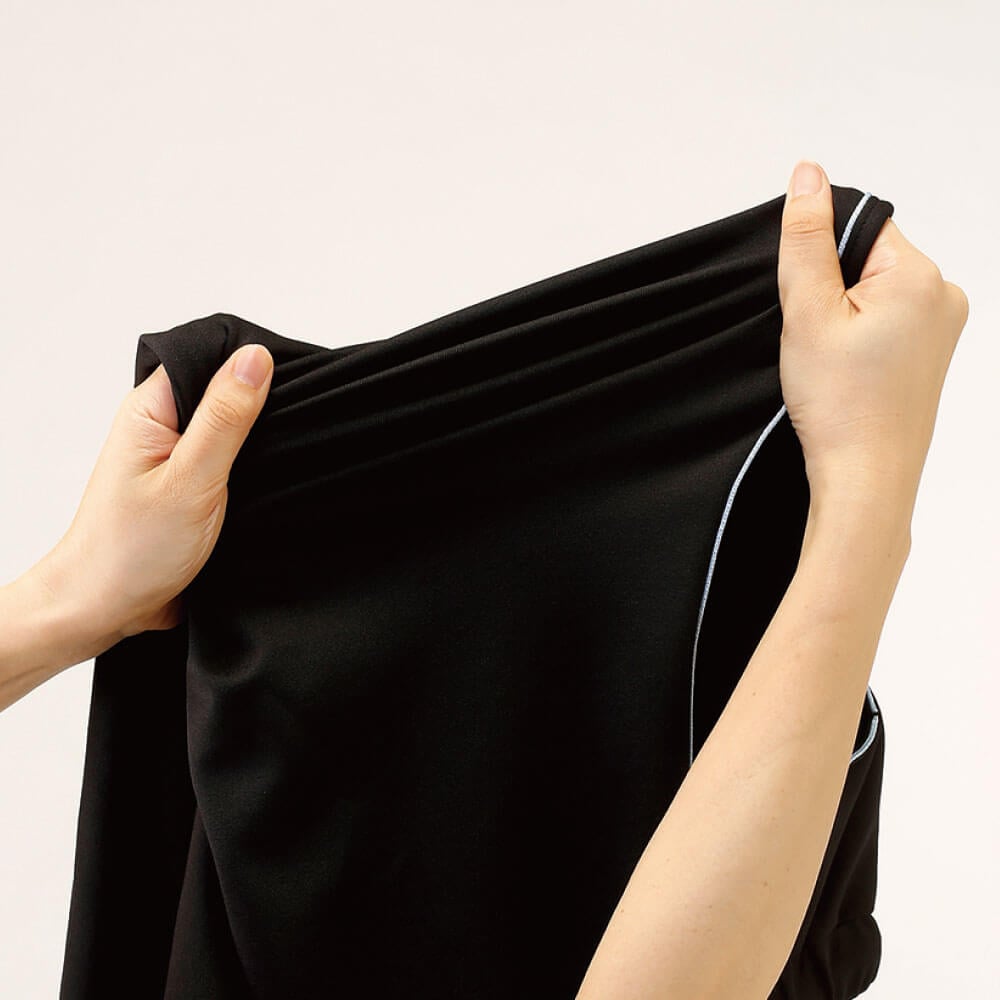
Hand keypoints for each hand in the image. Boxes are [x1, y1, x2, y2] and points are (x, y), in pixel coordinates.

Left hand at [37, 343, 273, 646]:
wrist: (108, 609)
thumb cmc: (131, 551)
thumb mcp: (190, 480)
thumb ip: (224, 419)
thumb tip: (255, 359)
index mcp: (152, 410)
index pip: (211, 358)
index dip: (253, 367)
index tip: (294, 385)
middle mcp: (164, 426)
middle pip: (226, 391)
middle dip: (263, 408)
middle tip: (290, 433)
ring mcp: (179, 457)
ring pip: (235, 429)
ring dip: (261, 444)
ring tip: (280, 462)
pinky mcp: (194, 485)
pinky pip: (235, 462)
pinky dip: (255, 471)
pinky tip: (270, 483)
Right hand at [777, 160, 968, 518]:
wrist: (866, 479)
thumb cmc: (840, 405)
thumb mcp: (808, 313)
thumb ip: (806, 240)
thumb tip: (809, 174)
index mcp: (921, 275)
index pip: (862, 228)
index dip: (821, 262)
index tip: (811, 309)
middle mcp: (945, 293)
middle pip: (869, 259)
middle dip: (834, 290)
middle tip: (819, 341)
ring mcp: (944, 326)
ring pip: (876, 292)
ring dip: (845, 315)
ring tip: (834, 362)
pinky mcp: (932, 353)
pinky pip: (889, 321)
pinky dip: (861, 337)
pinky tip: (849, 372)